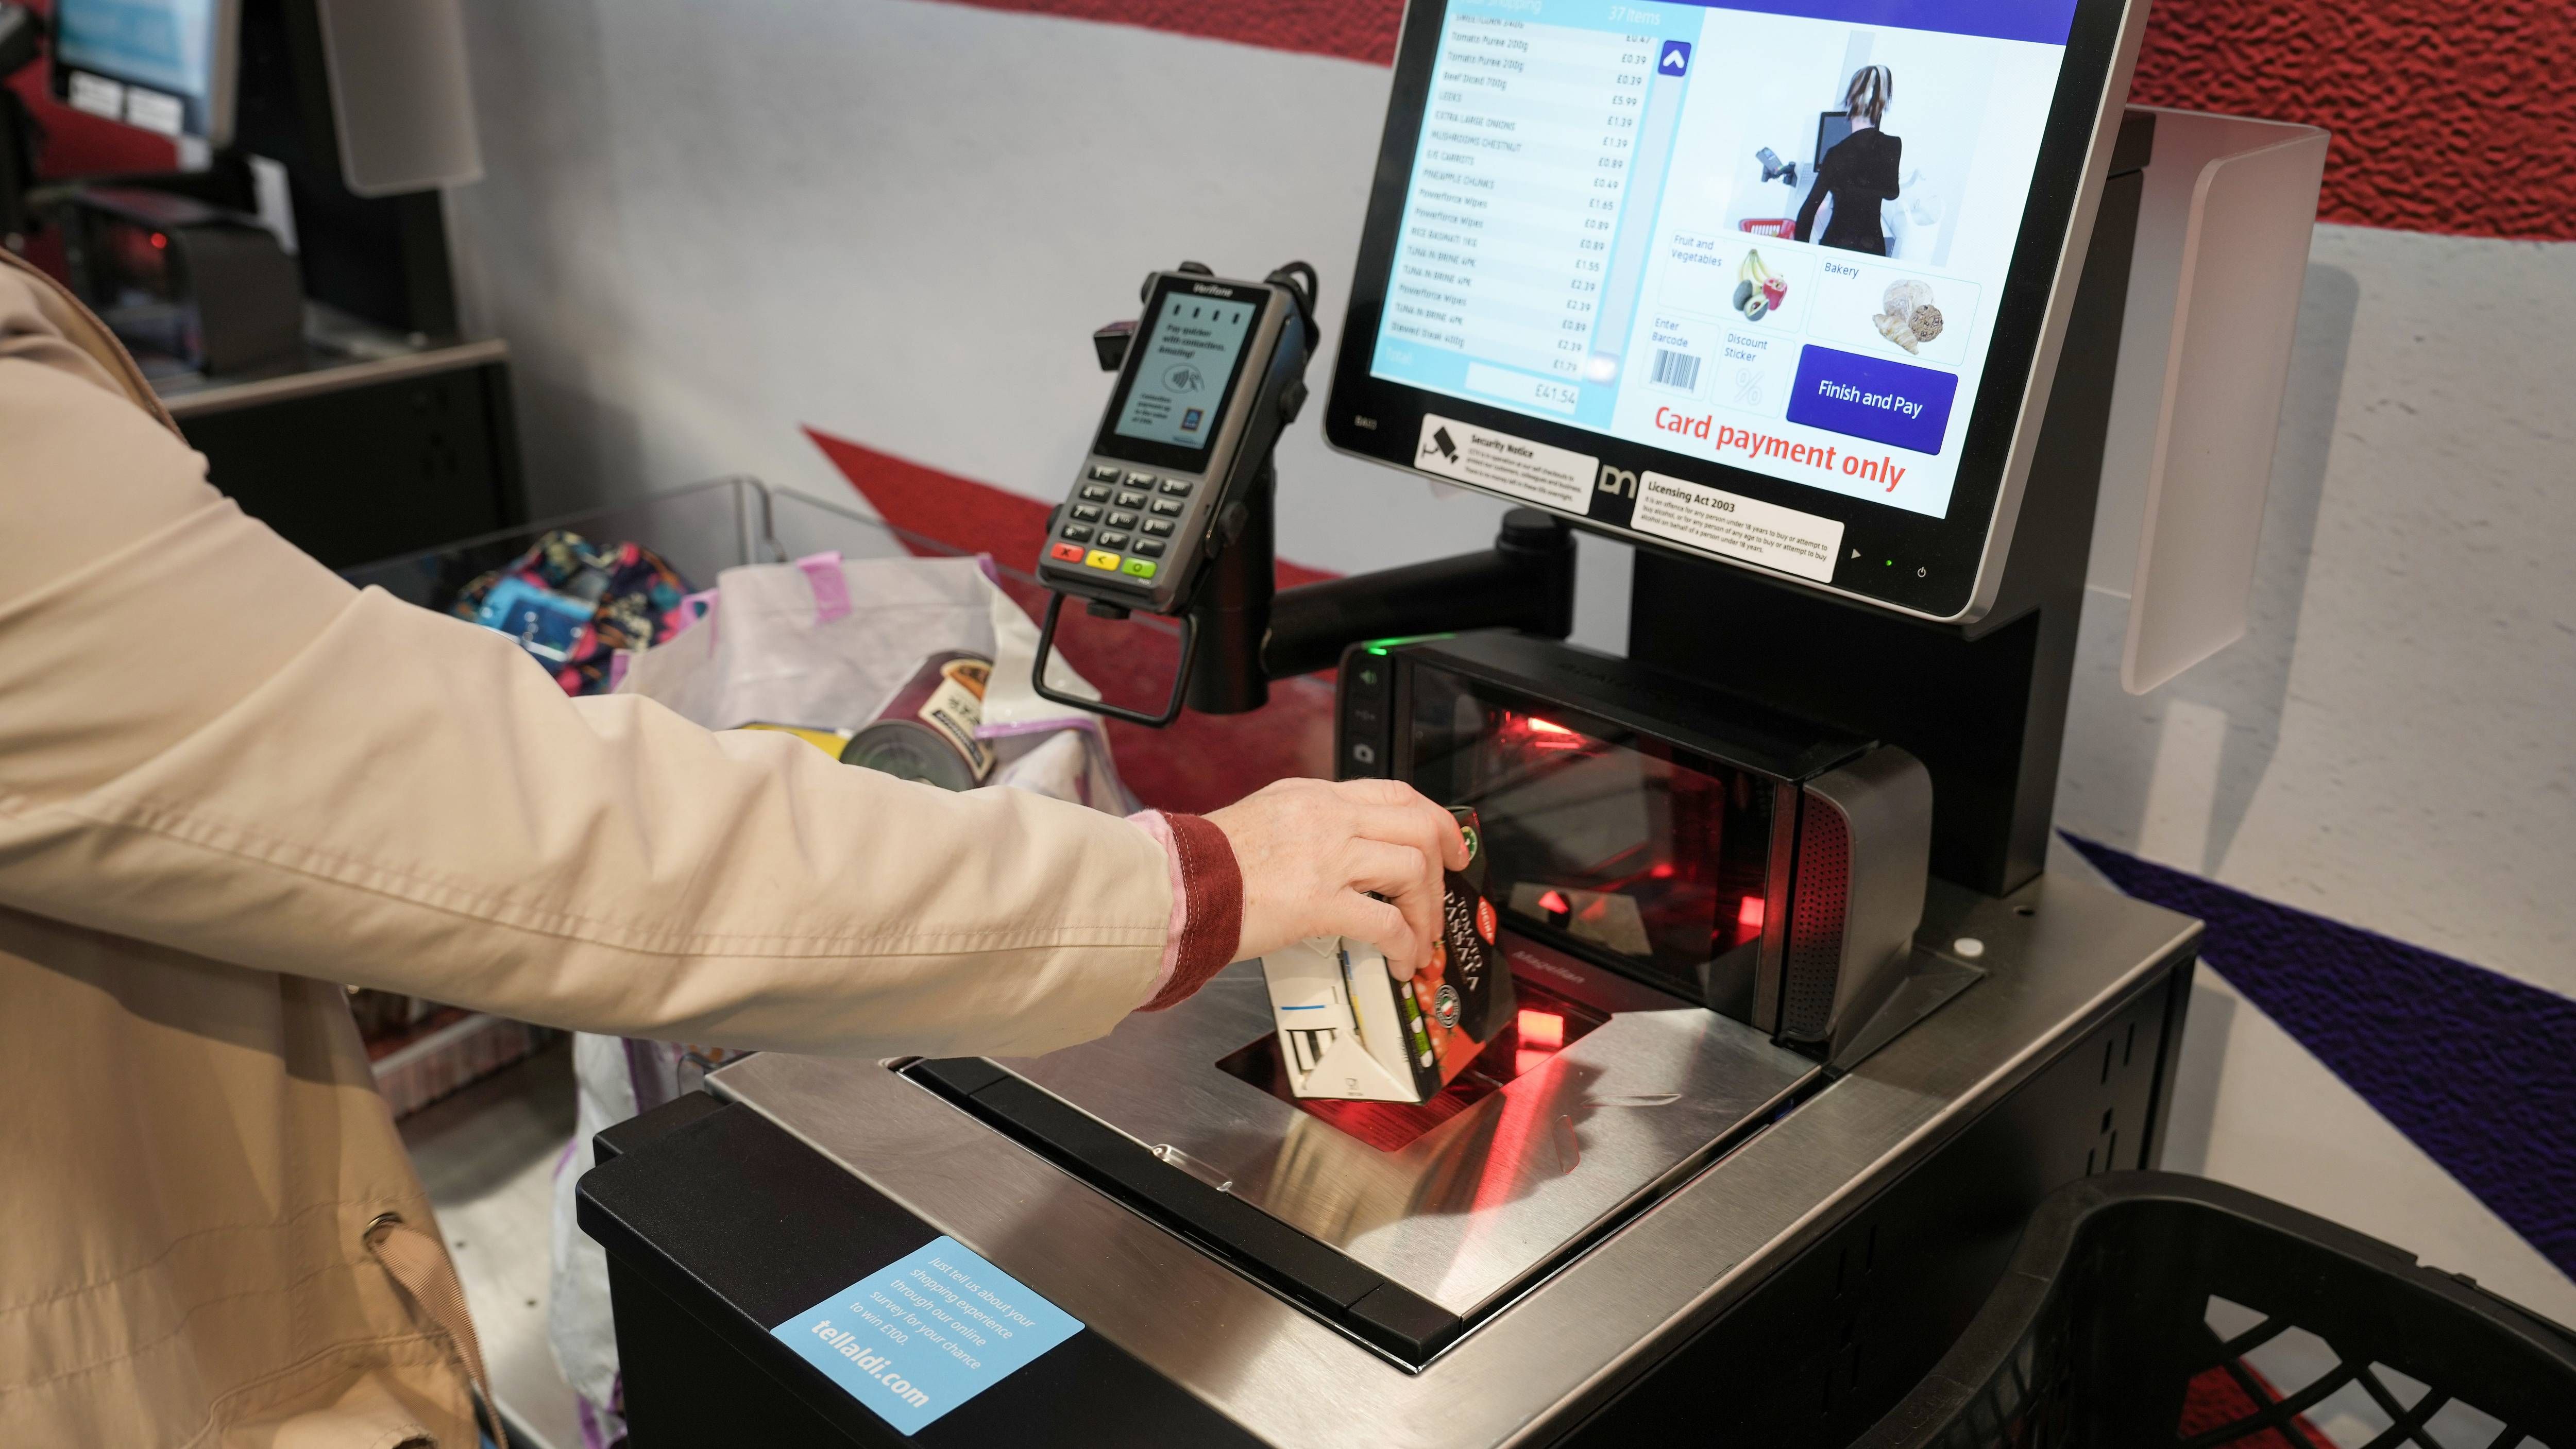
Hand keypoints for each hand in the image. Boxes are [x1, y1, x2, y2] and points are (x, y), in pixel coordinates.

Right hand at [1206, 777, 1467, 980]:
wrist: (1173, 884)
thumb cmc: (1204, 862)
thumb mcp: (1264, 820)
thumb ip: (1308, 828)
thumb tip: (1343, 853)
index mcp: (1314, 795)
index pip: (1394, 793)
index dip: (1434, 820)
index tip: (1447, 844)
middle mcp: (1328, 817)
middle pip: (1418, 827)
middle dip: (1443, 868)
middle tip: (1443, 899)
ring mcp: (1327, 856)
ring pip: (1412, 870)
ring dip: (1426, 911)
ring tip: (1419, 940)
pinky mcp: (1319, 901)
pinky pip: (1387, 921)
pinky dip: (1405, 944)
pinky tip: (1400, 960)